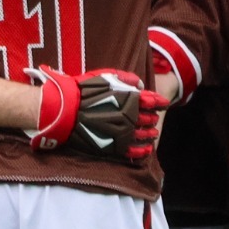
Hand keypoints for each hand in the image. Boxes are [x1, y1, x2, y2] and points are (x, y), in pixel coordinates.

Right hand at [28, 67, 162, 160]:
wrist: (66, 110)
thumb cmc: (84, 91)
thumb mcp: (106, 77)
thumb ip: (126, 78)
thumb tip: (141, 84)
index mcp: (130, 99)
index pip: (152, 100)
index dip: (159, 102)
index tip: (162, 103)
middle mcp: (130, 117)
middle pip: (149, 119)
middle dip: (152, 118)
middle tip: (153, 118)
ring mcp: (123, 133)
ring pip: (144, 135)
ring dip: (150, 134)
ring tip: (152, 134)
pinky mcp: (114, 146)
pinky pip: (134, 151)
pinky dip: (143, 150)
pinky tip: (147, 149)